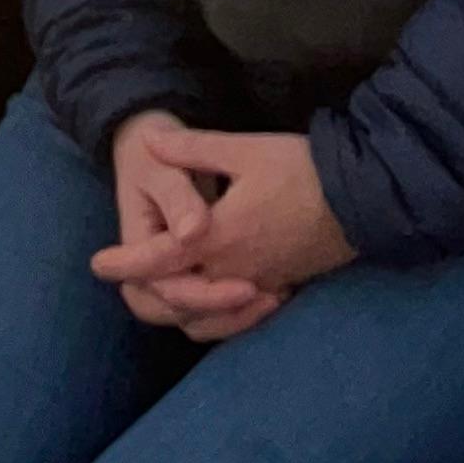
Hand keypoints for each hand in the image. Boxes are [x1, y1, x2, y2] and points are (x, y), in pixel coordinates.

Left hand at [91, 119, 354, 336]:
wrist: (366, 198)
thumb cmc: (304, 170)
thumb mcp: (245, 150)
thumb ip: (193, 150)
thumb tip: (149, 143)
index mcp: (218, 238)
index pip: (157, 261)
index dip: (124, 263)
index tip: (97, 263)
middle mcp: (233, 271)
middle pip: (174, 299)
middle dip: (145, 290)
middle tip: (125, 276)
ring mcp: (258, 285)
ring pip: (205, 318)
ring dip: (178, 308)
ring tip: (163, 289)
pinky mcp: (280, 288)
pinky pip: (235, 320)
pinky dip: (215, 318)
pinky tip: (211, 299)